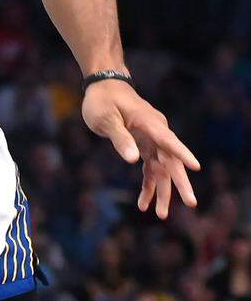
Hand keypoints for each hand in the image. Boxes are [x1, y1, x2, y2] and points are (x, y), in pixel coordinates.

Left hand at [82, 80, 199, 218]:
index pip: (168, 139)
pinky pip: (151, 168)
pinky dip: (149, 185)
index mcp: (149, 122)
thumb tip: (134, 160)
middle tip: (191, 203)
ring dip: (162, 191)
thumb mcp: (105, 118)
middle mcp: (156, 131)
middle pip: (172, 160)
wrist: (103, 85)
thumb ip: (120, 137)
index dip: (181, 153)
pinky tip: (144, 203)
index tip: (196, 166)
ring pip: (163, 169)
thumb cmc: (103, 99)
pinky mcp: (145, 145)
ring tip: (161, 215)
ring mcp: (152, 139)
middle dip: (180, 183)